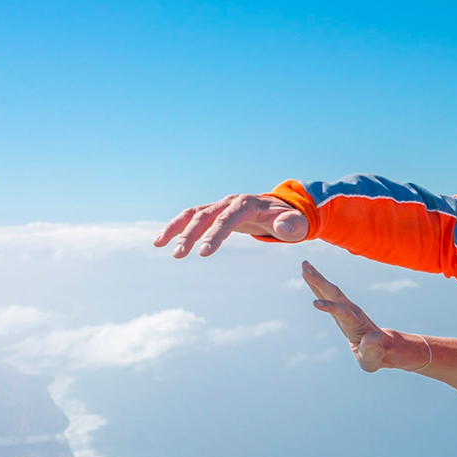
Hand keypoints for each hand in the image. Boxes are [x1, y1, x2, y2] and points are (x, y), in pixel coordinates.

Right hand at [155, 194, 307, 257]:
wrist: (284, 210)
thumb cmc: (291, 220)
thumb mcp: (298, 224)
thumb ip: (291, 226)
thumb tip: (281, 228)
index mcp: (248, 204)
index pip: (228, 219)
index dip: (215, 235)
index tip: (203, 253)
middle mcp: (230, 202)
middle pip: (206, 215)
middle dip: (191, 235)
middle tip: (179, 255)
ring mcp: (221, 205)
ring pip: (193, 213)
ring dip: (176, 228)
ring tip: (159, 244)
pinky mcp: (215, 212)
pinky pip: (192, 217)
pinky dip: (177, 226)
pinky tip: (161, 240)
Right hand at [300, 262, 412, 372]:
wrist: (383, 347)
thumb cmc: (376, 354)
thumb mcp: (374, 356)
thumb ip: (372, 347)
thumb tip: (374, 337)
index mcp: (356, 323)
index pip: (343, 313)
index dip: (331, 308)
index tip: (315, 304)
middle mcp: (352, 312)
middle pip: (335, 295)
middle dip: (321, 283)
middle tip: (306, 270)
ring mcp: (346, 308)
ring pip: (331, 291)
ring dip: (317, 278)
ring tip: (304, 265)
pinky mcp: (341, 309)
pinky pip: (327, 294)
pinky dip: (317, 284)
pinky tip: (308, 273)